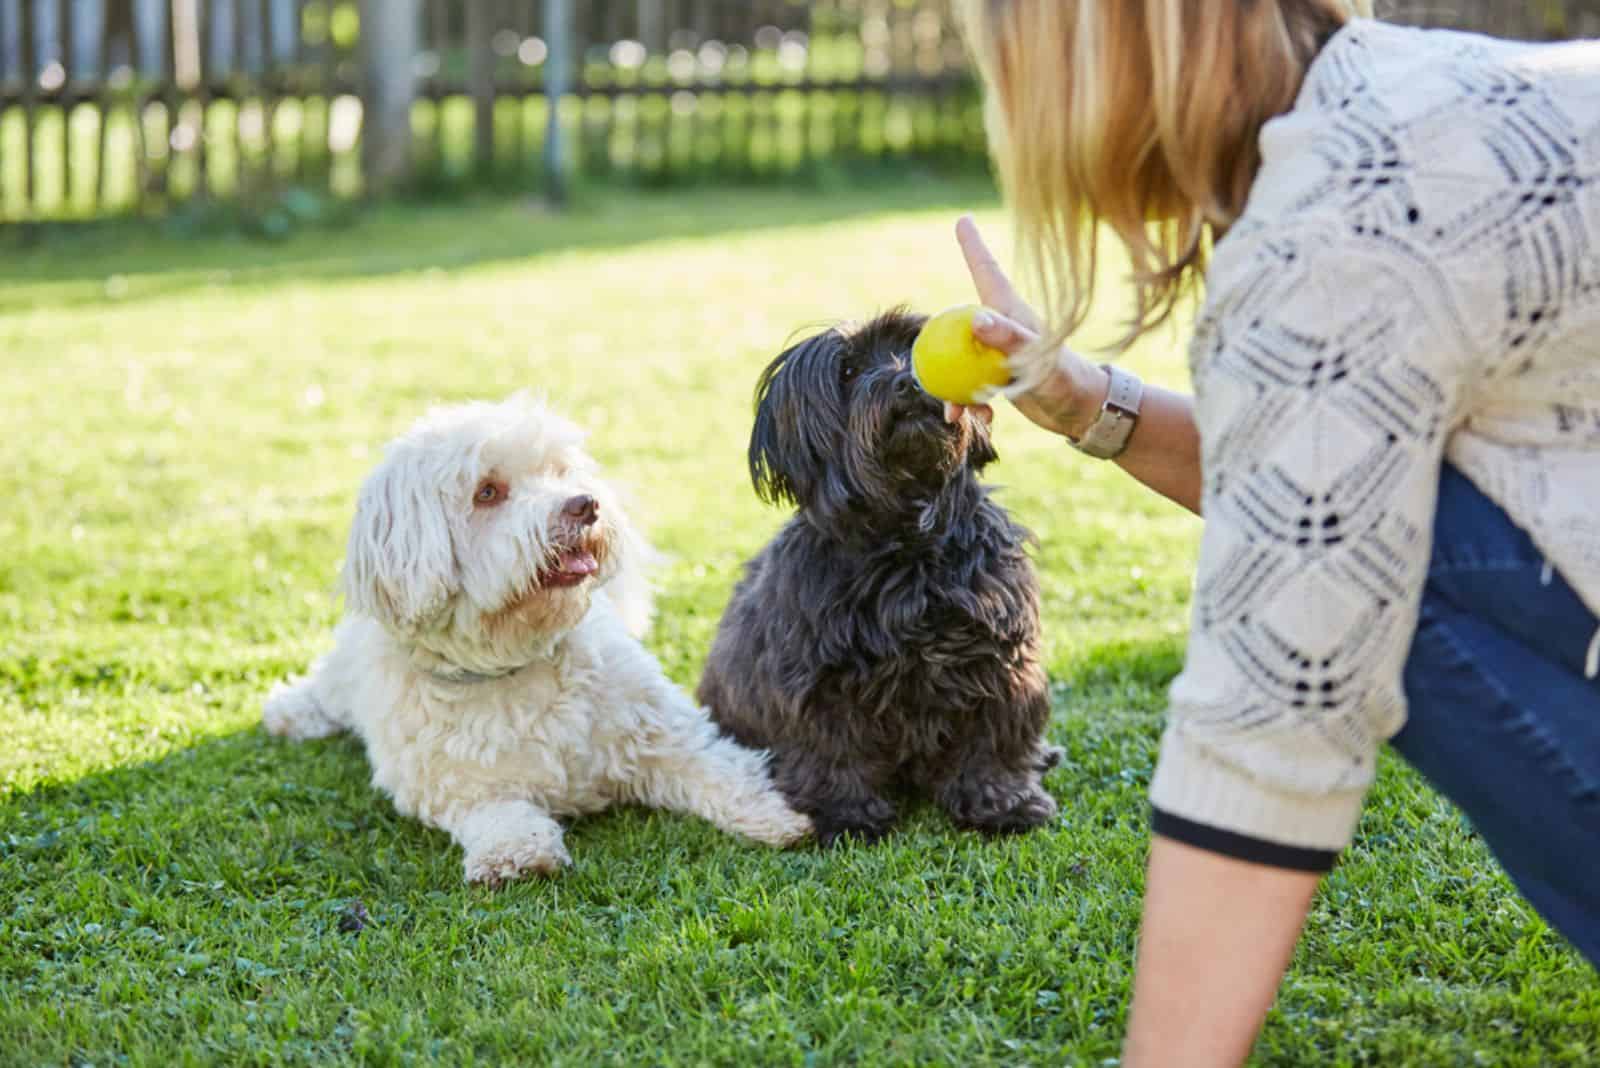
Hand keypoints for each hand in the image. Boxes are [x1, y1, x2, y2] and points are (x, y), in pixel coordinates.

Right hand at [946, 216, 1109, 440]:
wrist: (1085, 412)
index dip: (972, 246)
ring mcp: (999, 352)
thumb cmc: (1067, 381)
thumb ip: (1008, 340)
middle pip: (957, 323)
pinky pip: (971, 384)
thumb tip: (975, 319)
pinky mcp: (1000, 376)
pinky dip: (969, 403)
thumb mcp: (1037, 361)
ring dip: (951, 387)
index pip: (986, 272)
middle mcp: (1002, 327)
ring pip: (959, 359)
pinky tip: (979, 419)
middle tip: (930, 375)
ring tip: (955, 412)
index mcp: (1010, 311)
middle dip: (938, 346)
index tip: (962, 219)